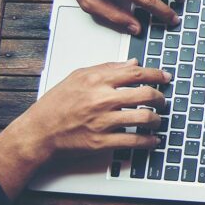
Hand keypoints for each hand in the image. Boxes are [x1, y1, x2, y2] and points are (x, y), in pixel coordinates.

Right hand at [0, 60, 167, 197]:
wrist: (38, 133)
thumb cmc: (56, 105)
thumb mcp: (78, 77)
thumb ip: (107, 68)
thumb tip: (133, 63)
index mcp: (97, 80)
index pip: (136, 73)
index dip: (156, 75)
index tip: (166, 78)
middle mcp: (102, 99)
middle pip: (146, 94)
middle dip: (160, 98)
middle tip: (163, 101)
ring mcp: (103, 121)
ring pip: (144, 118)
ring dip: (157, 120)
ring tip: (157, 120)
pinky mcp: (102, 142)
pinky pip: (134, 141)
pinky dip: (148, 141)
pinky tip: (153, 140)